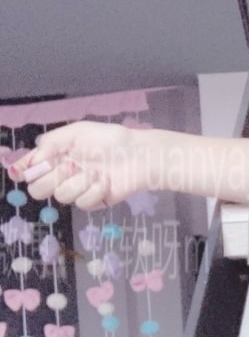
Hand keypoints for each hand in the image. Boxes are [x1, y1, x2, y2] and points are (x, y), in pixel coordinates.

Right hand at [8, 121, 146, 210]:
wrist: (138, 156)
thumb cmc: (108, 140)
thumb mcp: (76, 133)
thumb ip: (51, 143)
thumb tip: (32, 160)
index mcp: (55, 156)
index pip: (30, 168)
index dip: (22, 171)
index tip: (23, 172)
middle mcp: (62, 174)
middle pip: (38, 190)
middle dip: (51, 178)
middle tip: (70, 166)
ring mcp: (77, 190)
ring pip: (61, 197)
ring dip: (78, 183)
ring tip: (96, 172)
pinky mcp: (93, 202)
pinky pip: (82, 204)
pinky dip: (94, 191)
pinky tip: (105, 182)